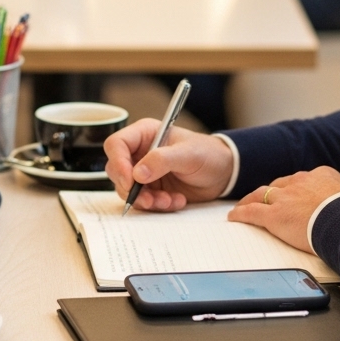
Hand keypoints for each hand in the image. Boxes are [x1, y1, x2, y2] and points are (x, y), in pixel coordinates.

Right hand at [103, 119, 233, 211]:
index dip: (118, 163)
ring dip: (146, 200)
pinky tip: (176, 201)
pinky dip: (157, 205)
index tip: (130, 181)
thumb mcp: (188, 154)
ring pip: (127, 189)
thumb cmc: (207, 154)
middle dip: (131, 188)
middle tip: (150, 198)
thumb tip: (137, 174)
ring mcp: (144, 172)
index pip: (116, 145)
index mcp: (144, 134)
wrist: (223, 173)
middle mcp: (140, 152)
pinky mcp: (151, 189)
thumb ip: (162, 160)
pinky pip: (143, 201)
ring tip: (168, 201)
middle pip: (116, 170)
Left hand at [228, 167, 339, 253]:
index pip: (301, 181)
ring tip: (243, 206)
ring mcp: (286, 197)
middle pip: (279, 185)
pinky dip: (241, 214)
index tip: (292, 195)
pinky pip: (252, 212)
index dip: (294, 190)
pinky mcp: (275, 215)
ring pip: (261, 195)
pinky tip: (234, 217)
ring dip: (250, 200)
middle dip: (272, 193)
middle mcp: (300, 182)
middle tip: (264, 199)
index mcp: (321, 175)